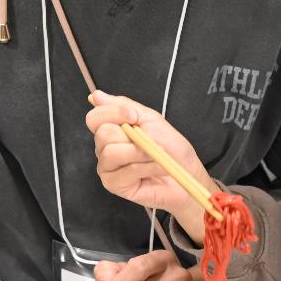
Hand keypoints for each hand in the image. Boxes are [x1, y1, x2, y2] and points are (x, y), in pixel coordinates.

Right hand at [85, 90, 212, 236]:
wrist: (186, 173)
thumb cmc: (171, 148)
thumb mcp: (151, 120)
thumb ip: (124, 106)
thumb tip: (96, 96)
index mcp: (111, 130)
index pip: (94, 118)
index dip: (113, 113)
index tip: (135, 117)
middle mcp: (104, 148)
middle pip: (103, 134)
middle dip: (132, 136)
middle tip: (150, 141)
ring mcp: (107, 168)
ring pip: (111, 153)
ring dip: (141, 152)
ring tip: (156, 156)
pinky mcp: (114, 185)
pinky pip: (126, 171)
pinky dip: (147, 167)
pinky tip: (158, 167)